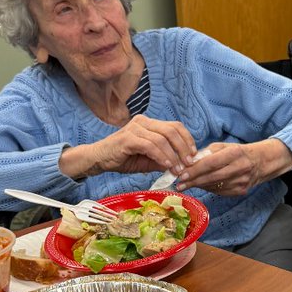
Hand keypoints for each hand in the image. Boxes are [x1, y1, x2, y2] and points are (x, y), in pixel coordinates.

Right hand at [59, 116, 196, 179]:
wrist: (98, 159)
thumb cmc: (123, 158)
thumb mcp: (148, 160)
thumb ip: (164, 159)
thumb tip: (183, 165)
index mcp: (149, 123)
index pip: (175, 126)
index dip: (187, 140)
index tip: (193, 155)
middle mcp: (143, 122)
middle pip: (171, 130)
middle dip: (183, 148)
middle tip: (189, 163)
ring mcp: (134, 128)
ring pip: (162, 139)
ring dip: (173, 156)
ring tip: (178, 169)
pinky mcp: (127, 139)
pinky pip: (150, 146)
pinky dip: (161, 156)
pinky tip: (166, 165)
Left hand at [176, 138, 291, 194]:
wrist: (260, 162)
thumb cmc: (237, 152)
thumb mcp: (223, 146)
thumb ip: (206, 153)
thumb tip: (188, 162)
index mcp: (234, 153)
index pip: (211, 163)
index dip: (195, 170)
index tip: (182, 174)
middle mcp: (240, 168)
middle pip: (212, 177)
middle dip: (193, 181)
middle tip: (179, 184)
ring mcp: (241, 182)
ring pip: (215, 186)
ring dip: (199, 186)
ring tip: (186, 185)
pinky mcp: (241, 191)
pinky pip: (220, 191)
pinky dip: (208, 188)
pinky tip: (200, 186)